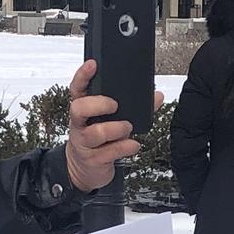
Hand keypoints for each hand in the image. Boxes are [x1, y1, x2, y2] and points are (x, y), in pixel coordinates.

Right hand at [64, 58, 142, 192]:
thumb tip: (156, 96)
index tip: (93, 64)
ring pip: (95, 133)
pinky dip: (124, 147)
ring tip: (127, 127)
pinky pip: (108, 152)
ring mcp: (84, 142)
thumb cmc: (100, 139)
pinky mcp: (92, 159)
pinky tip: (133, 144)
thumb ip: (133, 107)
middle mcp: (80, 124)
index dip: (83, 75)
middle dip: (98, 104)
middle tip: (114, 105)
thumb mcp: (112, 120)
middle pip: (78, 108)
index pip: (77, 88)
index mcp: (83, 109)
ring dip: (116, 129)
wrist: (86, 168)